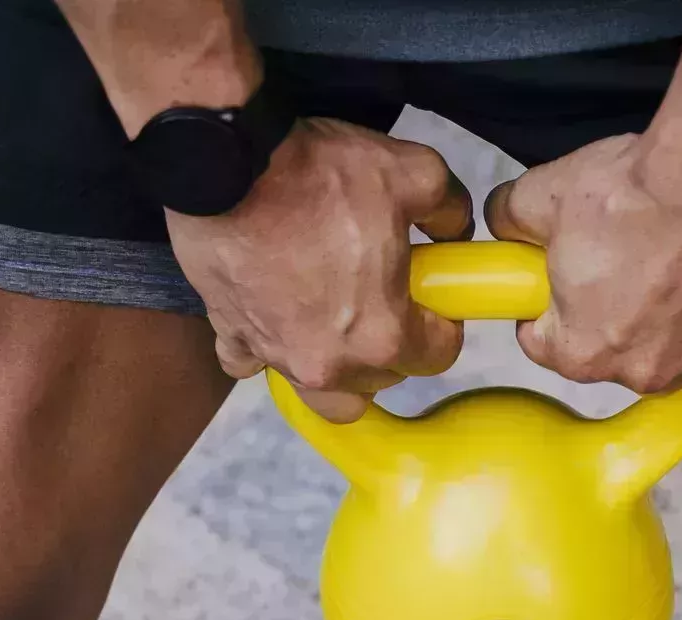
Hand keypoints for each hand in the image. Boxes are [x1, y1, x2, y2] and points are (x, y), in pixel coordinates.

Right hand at [168, 118, 473, 421]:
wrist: (227, 162)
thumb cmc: (319, 174)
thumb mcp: (413, 172)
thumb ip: (449, 208)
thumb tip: (454, 229)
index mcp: (384, 335)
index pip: (438, 356)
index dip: (442, 323)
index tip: (432, 297)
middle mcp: (331, 364)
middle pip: (381, 381)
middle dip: (390, 346)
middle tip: (383, 295)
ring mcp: (277, 356)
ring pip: (321, 395)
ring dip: (335, 370)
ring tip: (333, 321)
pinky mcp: (231, 336)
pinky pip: (251, 362)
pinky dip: (264, 346)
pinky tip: (272, 312)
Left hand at [484, 134, 681, 392]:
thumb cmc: (629, 192)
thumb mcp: (543, 196)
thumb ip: (509, 218)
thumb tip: (501, 223)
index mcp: (583, 353)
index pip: (545, 346)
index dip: (545, 309)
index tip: (557, 281)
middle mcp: (643, 372)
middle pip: (613, 354)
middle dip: (610, 317)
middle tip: (621, 262)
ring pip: (676, 353)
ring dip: (671, 322)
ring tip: (675, 265)